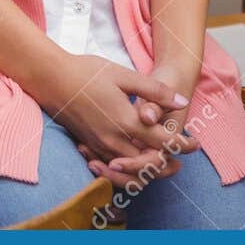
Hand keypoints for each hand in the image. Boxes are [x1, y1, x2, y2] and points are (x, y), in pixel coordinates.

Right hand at [76, 61, 199, 190]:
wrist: (50, 79)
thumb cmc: (86, 73)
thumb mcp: (123, 75)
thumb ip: (155, 90)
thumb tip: (182, 101)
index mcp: (127, 121)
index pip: (163, 142)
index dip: (183, 145)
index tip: (194, 143)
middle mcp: (114, 139)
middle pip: (149, 164)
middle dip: (168, 164)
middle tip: (181, 160)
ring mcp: (99, 145)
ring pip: (129, 171)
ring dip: (148, 171)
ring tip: (160, 165)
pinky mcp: (89, 145)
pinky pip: (112, 167)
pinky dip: (126, 170)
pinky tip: (132, 162)